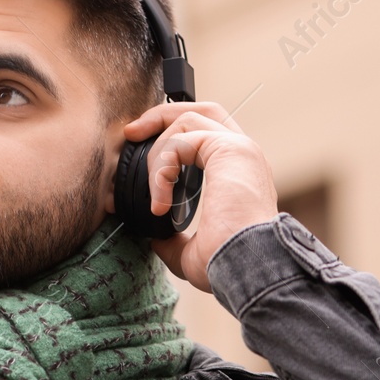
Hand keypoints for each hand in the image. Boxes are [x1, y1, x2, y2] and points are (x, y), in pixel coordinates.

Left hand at [121, 102, 278, 291]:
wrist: (247, 269)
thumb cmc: (228, 265)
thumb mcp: (192, 253)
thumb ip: (174, 241)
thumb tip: (157, 240)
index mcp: (238, 173)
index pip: (205, 133)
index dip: (170, 136)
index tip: (138, 151)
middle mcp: (243, 155)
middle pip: (201, 109)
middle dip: (161, 115)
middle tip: (132, 134)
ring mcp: (240, 148)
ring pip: (187, 121)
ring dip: (158, 151)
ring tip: (153, 188)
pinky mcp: (230, 149)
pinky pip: (182, 140)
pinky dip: (162, 169)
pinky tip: (161, 202)